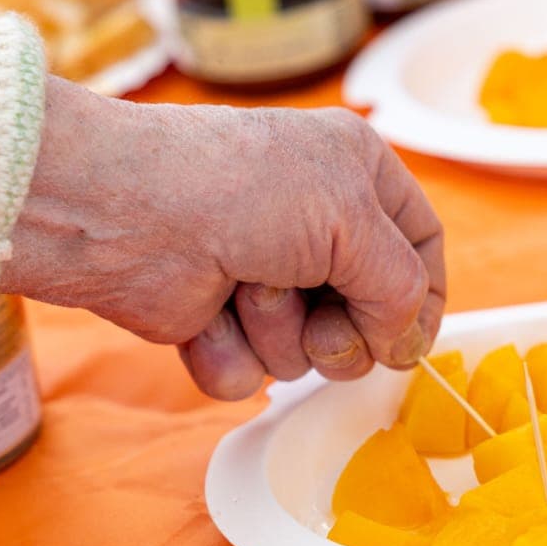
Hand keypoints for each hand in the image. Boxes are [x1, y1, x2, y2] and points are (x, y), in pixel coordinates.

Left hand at [3, 78, 445, 398]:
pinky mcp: (212, 321)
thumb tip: (405, 345)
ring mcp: (259, 274)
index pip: (420, 245)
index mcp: (354, 171)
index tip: (409, 340)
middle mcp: (310, 222)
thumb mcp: (352, 221)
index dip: (423, 299)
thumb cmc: (240, 190)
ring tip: (240, 284)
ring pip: (304, 353)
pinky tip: (200, 312)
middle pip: (370, 314)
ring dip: (276, 331)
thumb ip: (401, 288)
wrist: (123, 213)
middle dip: (343, 329)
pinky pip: (246, 373)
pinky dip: (226, 350)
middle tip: (319, 312)